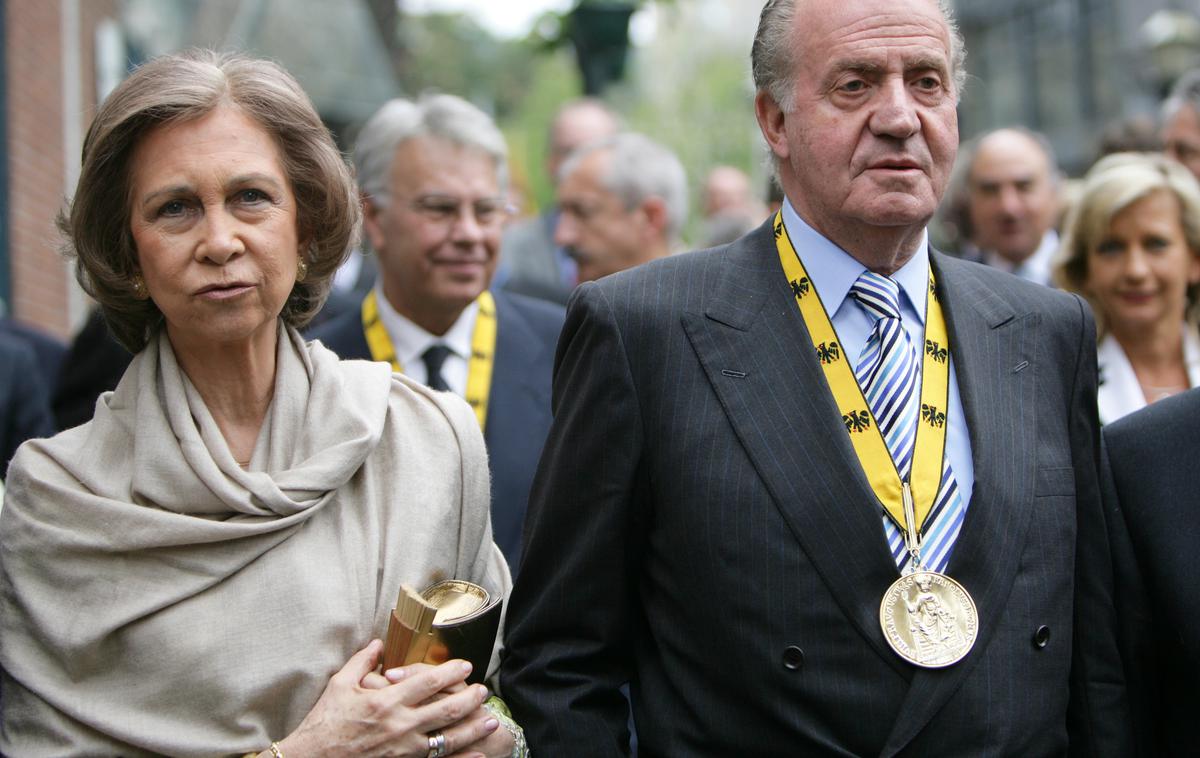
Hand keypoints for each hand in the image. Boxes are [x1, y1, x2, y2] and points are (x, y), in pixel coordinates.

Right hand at [277, 640, 499, 757]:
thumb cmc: (324, 722)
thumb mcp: (340, 684)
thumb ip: (363, 662)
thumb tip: (379, 644)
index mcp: (386, 700)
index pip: (428, 682)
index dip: (451, 672)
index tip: (466, 666)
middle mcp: (400, 724)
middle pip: (445, 709)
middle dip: (469, 699)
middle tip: (484, 690)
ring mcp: (403, 749)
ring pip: (447, 738)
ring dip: (472, 728)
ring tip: (491, 719)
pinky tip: (476, 754)